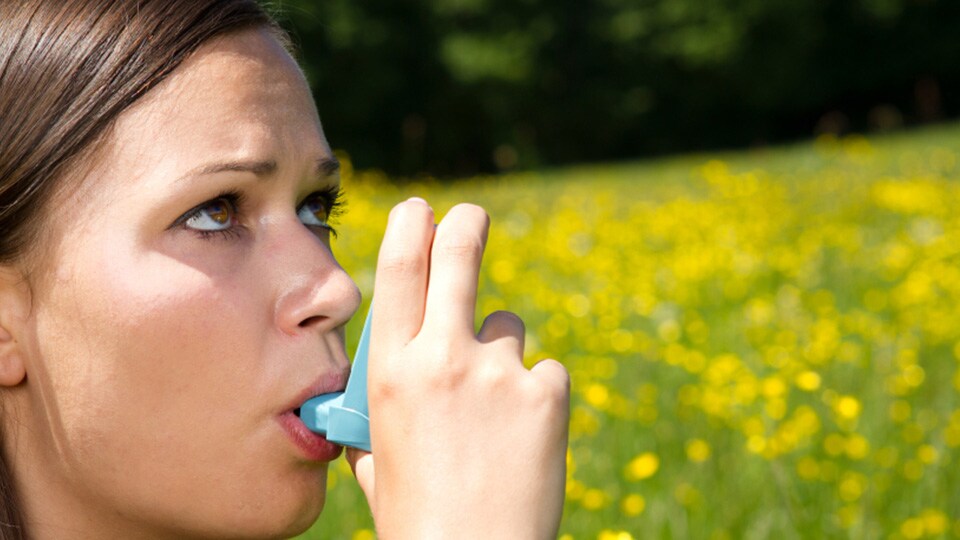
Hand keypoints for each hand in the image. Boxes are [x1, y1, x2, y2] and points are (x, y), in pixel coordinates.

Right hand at [346, 199, 569, 538]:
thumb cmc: (416, 518)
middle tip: (472, 216)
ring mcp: (499, 372)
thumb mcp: (375, 463)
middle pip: (459, 257)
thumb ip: (374, 421)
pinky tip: (525, 438)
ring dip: (501, 353)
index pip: (399, 270)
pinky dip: (537, 395)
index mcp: (392, 371)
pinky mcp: (547, 393)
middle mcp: (443, 358)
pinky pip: (545, 372)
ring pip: (508, 327)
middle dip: (466, 225)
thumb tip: (364, 406)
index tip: (420, 209)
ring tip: (495, 412)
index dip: (411, 227)